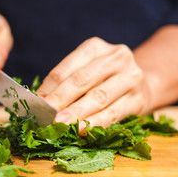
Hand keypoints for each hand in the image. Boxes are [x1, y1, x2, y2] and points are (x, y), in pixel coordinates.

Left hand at [36, 37, 151, 131]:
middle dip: (61, 99)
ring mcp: (131, 77)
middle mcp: (116, 57)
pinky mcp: (139, 99)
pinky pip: (113, 113)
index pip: (68, 67)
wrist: (141, 84)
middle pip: (82, 80)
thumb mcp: (85, 71)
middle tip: (45, 114)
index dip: (50, 86)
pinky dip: (95, 122)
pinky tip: (81, 129)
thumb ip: (65, 83)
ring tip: (60, 124)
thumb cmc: (102, 79)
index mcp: (96, 47)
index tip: (36, 102)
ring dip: (76, 113)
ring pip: (98, 97)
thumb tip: (40, 100)